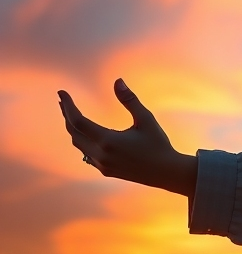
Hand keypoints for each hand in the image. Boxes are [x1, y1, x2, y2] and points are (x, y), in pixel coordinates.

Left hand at [58, 78, 197, 196]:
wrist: (167, 172)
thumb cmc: (158, 144)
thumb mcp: (146, 120)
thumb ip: (130, 100)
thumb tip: (118, 81)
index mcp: (108, 141)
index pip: (78, 121)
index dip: (68, 106)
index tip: (62, 93)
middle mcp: (101, 154)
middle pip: (74, 132)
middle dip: (67, 115)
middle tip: (63, 101)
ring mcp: (102, 164)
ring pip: (78, 144)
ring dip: (73, 129)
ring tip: (71, 115)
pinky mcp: (106, 170)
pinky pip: (86, 154)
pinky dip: (82, 141)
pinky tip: (86, 134)